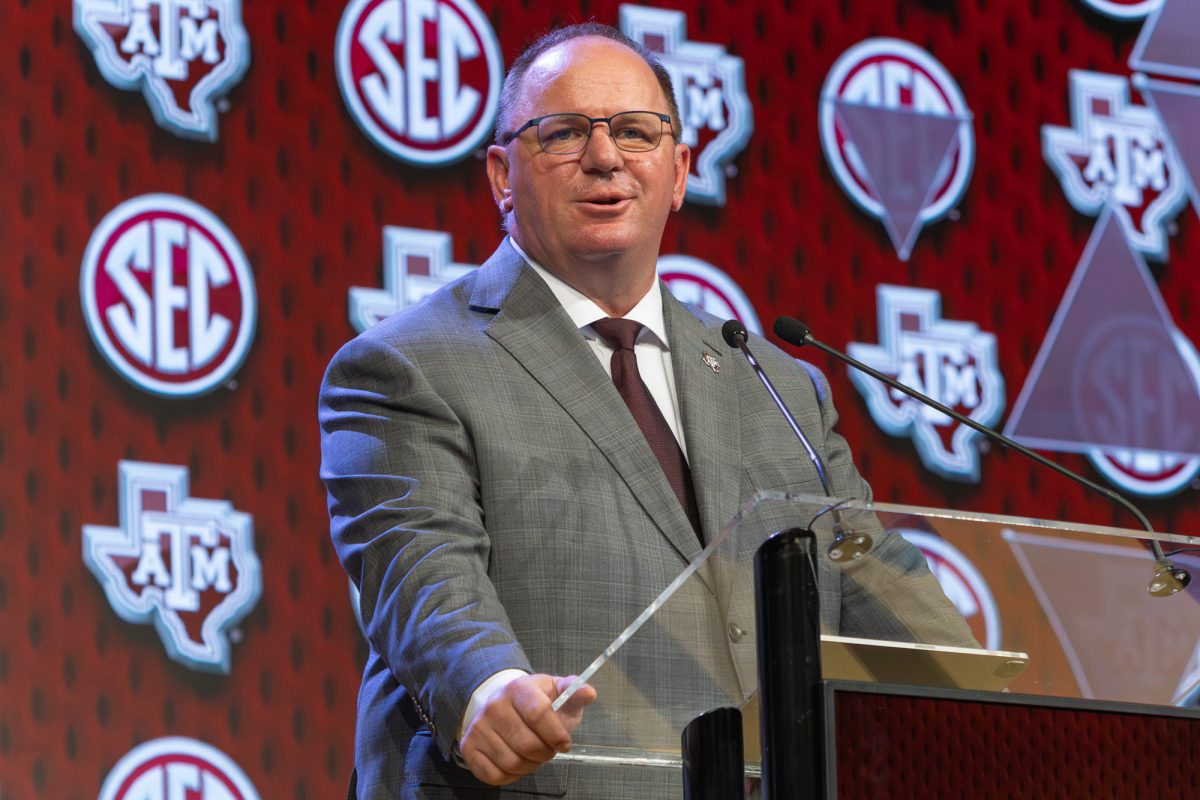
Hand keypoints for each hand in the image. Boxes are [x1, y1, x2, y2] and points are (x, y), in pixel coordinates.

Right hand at [459, 673, 596, 785]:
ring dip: (530, 766)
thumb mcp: (556, 692)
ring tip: (532, 755)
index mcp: (518, 688)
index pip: (539, 714)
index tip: (565, 744)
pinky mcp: (469, 746)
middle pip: (527, 744)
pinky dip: (510, 776)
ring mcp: (479, 727)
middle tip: (548, 750)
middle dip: (545, 754)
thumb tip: (588, 693)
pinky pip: (494, 775)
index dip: (556, 734)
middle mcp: (494, 706)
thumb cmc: (534, 702)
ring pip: (512, 763)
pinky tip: (516, 762)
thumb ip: (574, 692)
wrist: (501, 704)